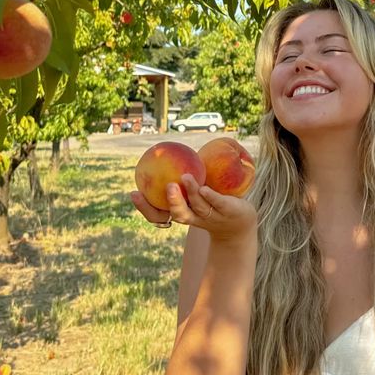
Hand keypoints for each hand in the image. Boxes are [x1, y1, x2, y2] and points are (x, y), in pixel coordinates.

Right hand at [130, 174, 256, 244]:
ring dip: (191, 193)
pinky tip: (204, 188)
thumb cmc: (212, 202)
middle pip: (179, 213)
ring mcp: (212, 216)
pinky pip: (217, 203)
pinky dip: (209, 197)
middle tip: (167, 186)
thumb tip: (165, 151)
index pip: (158, 216)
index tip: (134, 193)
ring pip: (198, 206)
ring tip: (185, 177)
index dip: (145, 208)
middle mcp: (195, 217)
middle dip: (171, 201)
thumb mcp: (196, 191)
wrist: (240, 222)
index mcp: (183, 214)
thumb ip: (182, 177)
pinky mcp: (228, 211)